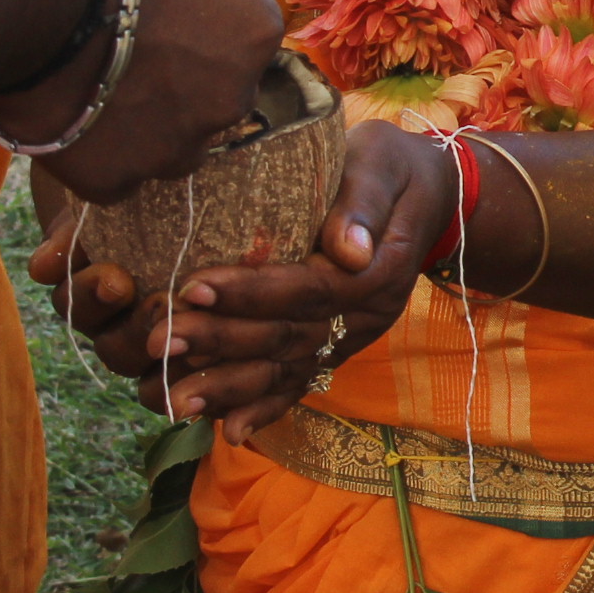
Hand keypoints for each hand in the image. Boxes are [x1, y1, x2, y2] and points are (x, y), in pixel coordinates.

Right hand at [0, 0, 281, 196]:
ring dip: (143, 131)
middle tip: (125, 63)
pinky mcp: (117, 179)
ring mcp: (176, 146)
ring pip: (170, 150)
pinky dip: (95, 158)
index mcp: (255, 33)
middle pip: (213, 102)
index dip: (200, 34)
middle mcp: (231, 98)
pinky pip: (114, 178)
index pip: (243, 45)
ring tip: (91, 96)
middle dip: (180, 89)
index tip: (161, 24)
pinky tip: (64, 123)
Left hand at [48, 122, 462, 439]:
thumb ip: (363, 202)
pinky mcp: (339, 346)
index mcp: (377, 269)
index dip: (251, 292)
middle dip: (222, 342)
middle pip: (289, 337)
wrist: (432, 196)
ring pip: (289, 371)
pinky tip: (227, 430)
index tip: (193, 286)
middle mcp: (366, 314)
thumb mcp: (383, 162)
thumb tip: (348, 249)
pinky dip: (265, 409)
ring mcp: (353, 336)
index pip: (308, 287)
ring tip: (176, 399)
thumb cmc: (393, 167)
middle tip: (161, 340)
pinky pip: (302, 384)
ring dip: (231, 388)